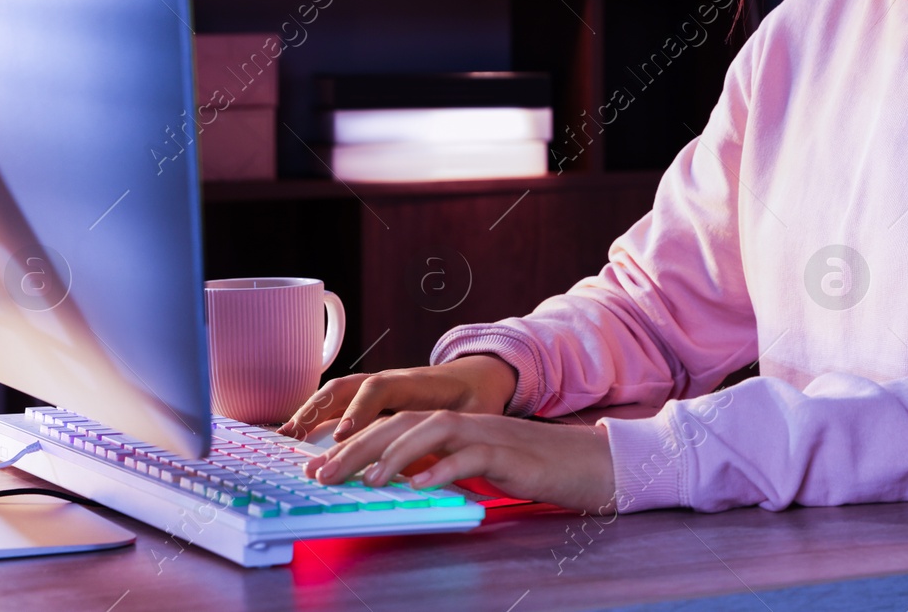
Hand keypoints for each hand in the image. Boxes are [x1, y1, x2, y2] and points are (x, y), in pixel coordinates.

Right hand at [277, 354, 517, 439]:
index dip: (359, 411)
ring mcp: (379, 385)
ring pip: (337, 392)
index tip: (342, 436)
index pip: (380, 389)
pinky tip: (297, 434)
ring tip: (285, 437)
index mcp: (416, 382)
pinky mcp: (372, 396)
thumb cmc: (477, 398)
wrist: (480, 375)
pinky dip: (316, 413)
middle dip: (317, 411)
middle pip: (346, 387)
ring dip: (310, 412)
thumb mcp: (475, 415)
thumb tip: (437, 464)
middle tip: (293, 439)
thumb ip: (454, 433)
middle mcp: (391, 380)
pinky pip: (339, 400)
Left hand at [302, 410, 617, 514]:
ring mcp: (488, 434)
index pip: (396, 425)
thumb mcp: (478, 467)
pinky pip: (472, 456)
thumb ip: (443, 466)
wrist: (589, 463)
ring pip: (433, 431)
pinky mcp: (510, 452)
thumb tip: (403, 481)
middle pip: (403, 422)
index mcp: (455, 425)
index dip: (355, 442)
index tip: (319, 465)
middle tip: (324, 472)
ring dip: (395, 453)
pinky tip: (422, 485)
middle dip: (358, 446)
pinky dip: (445, 468)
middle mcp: (467, 422)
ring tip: (367, 478)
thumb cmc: (534, 468)